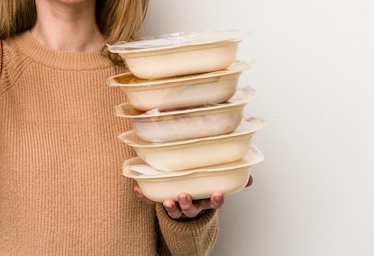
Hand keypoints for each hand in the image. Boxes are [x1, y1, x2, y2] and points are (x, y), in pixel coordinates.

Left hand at [133, 175, 252, 219]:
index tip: (217, 194)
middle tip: (184, 195)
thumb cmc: (200, 186)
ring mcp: (177, 206)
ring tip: (166, 200)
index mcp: (205, 199)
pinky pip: (152, 201)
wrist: (184, 202)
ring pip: (175, 210)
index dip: (215, 200)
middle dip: (188, 203)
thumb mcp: (216, 182)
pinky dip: (144, 197)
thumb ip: (232, 176)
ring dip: (170, 206)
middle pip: (191, 208)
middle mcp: (192, 205)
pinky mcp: (160, 203)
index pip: (213, 202)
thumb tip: (250, 178)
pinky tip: (138, 190)